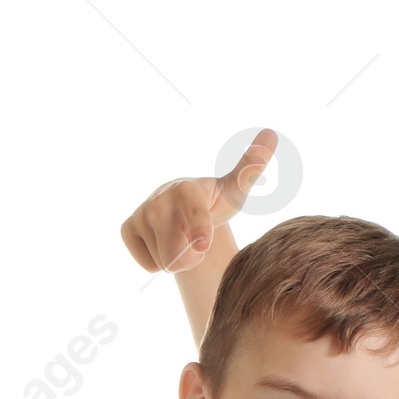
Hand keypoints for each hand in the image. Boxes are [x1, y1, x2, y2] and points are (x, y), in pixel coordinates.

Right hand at [120, 131, 277, 273]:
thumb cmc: (215, 202)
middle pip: (176, 254)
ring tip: (182, 238)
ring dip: (178, 259)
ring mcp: (141, 213)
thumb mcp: (236, 190)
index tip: (202, 244)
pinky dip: (159, 261)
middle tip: (198, 241)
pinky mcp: (127, 228)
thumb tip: (271, 134)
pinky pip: (148, 264)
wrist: (183, 208)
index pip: (193, 214)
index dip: (197, 230)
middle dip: (192, 258)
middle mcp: (160, 199)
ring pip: (164, 262)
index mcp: (188, 189)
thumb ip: (252, 168)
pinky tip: (165, 242)